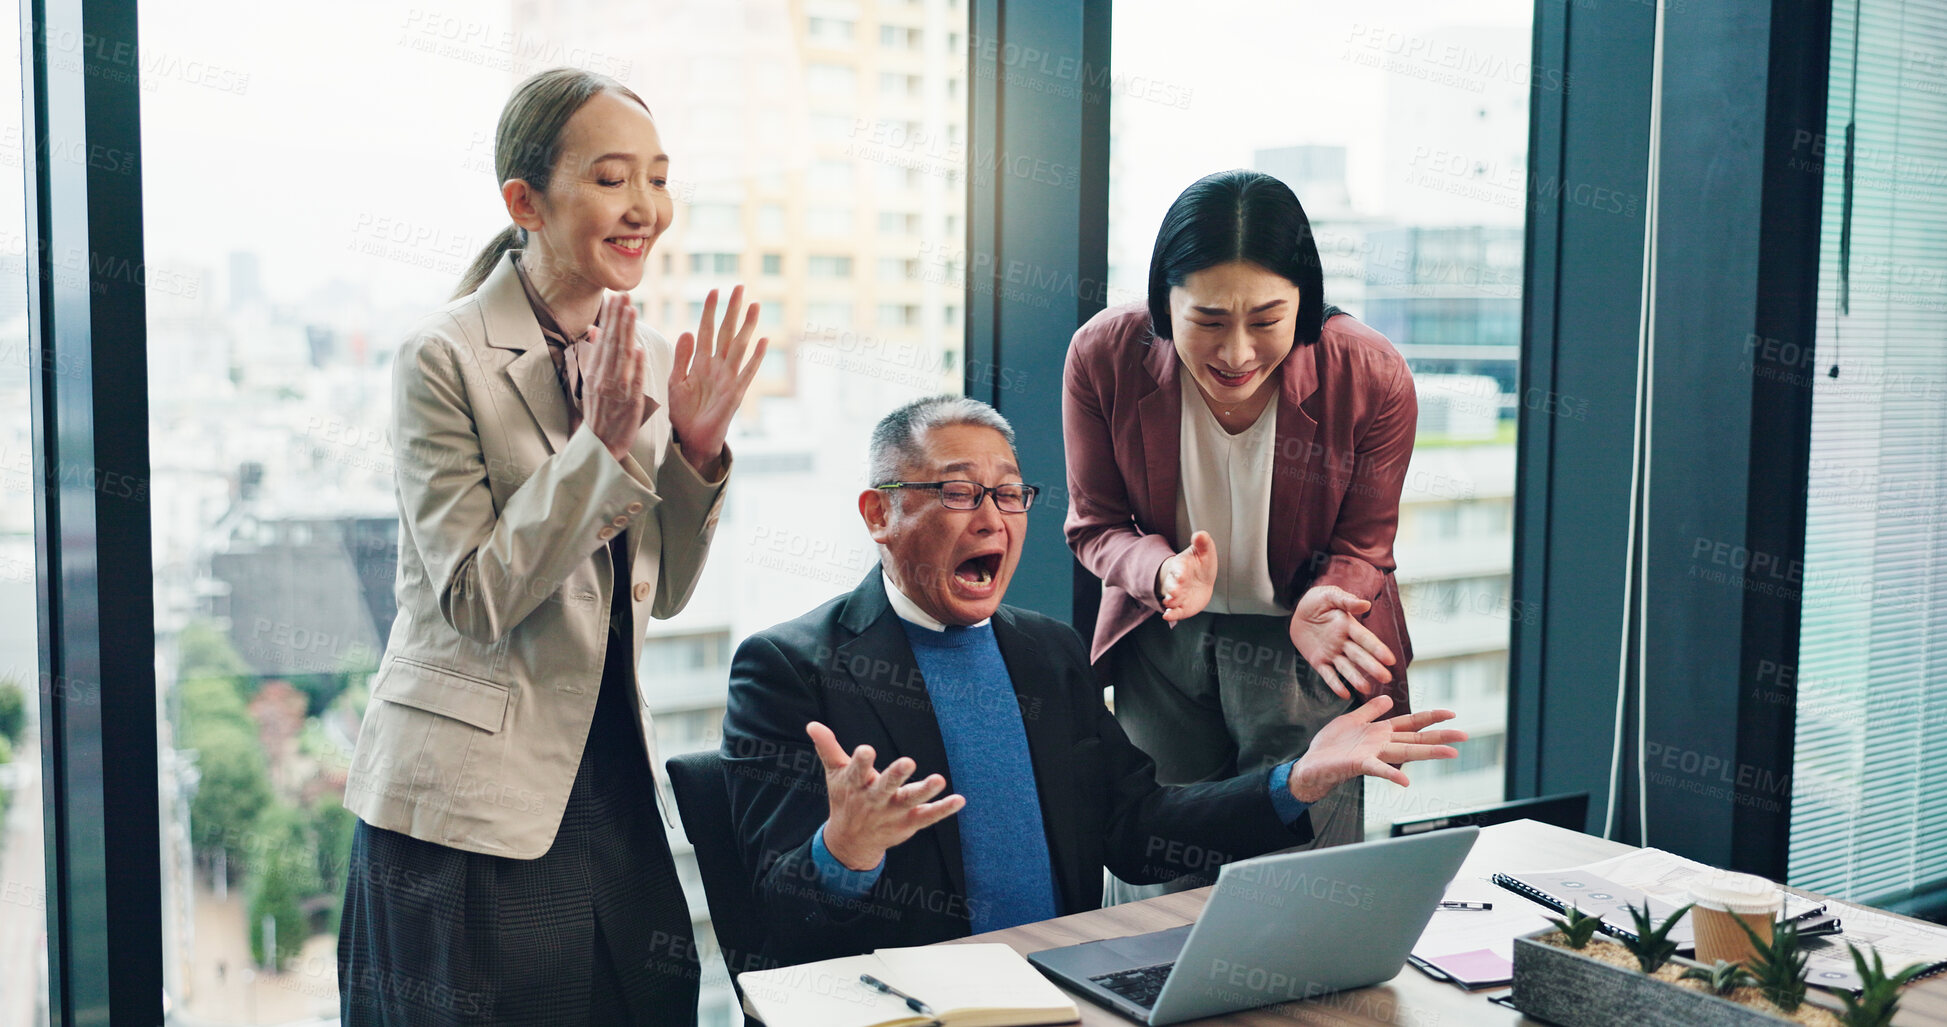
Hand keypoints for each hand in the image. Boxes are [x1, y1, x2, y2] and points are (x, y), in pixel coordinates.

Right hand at [581, 291, 646, 462]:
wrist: (600, 443)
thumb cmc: (599, 411)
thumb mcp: (592, 380)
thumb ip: (594, 355)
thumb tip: (593, 330)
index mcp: (596, 371)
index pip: (604, 338)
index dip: (610, 317)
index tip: (616, 297)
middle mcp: (604, 377)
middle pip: (612, 343)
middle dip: (618, 318)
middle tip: (624, 295)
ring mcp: (616, 390)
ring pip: (621, 358)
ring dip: (626, 334)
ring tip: (631, 312)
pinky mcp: (629, 403)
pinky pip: (632, 382)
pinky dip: (634, 367)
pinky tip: (637, 350)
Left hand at [669, 285, 766, 476]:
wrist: (691, 438)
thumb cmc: (683, 412)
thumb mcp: (675, 382)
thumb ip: (682, 358)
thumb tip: (687, 331)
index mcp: (700, 362)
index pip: (706, 330)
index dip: (710, 311)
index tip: (714, 290)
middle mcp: (717, 366)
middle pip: (726, 332)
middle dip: (732, 310)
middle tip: (740, 287)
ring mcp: (728, 378)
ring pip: (739, 346)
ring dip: (747, 326)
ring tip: (754, 305)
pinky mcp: (736, 393)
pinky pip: (747, 371)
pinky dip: (755, 357)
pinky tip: (763, 340)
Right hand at [808, 721, 964, 871]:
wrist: (851, 842)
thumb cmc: (846, 798)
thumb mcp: (835, 773)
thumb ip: (828, 748)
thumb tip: (812, 724)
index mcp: (856, 785)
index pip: (857, 771)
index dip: (861, 762)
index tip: (866, 750)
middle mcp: (875, 800)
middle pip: (885, 787)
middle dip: (896, 776)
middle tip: (908, 762)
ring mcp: (893, 812)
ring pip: (910, 801)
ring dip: (925, 791)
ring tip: (939, 779)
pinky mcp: (909, 823)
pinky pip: (929, 816)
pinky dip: (944, 809)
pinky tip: (959, 799)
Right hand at [1156, 530, 1217, 623]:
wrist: (1200, 581)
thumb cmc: (1200, 564)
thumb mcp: (1204, 551)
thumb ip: (1202, 542)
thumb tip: (1200, 534)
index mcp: (1181, 566)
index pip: (1179, 568)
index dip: (1180, 571)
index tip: (1181, 574)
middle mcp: (1176, 581)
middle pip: (1172, 585)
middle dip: (1173, 587)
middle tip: (1176, 590)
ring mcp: (1177, 595)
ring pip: (1171, 599)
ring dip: (1171, 600)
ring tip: (1171, 602)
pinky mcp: (1181, 607)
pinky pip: (1174, 612)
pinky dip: (1171, 614)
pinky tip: (1167, 616)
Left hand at [1289, 584, 1396, 697]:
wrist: (1297, 611)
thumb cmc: (1317, 601)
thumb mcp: (1329, 595)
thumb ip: (1346, 600)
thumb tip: (1366, 604)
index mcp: (1349, 626)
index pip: (1366, 639)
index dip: (1378, 649)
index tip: (1390, 659)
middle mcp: (1343, 642)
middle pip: (1359, 656)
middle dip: (1372, 667)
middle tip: (1386, 678)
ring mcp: (1332, 653)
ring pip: (1346, 668)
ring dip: (1356, 678)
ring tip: (1366, 689)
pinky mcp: (1318, 661)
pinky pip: (1327, 674)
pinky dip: (1335, 684)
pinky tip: (1344, 694)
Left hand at [1289, 695, 1465, 802]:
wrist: (1311, 765)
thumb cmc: (1331, 746)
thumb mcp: (1351, 720)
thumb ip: (1370, 711)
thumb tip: (1388, 700)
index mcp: (1380, 732)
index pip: (1410, 723)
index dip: (1430, 718)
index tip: (1451, 713)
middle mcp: (1381, 744)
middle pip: (1416, 738)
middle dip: (1440, 736)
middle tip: (1465, 736)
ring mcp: (1373, 755)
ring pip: (1405, 751)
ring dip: (1428, 752)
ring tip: (1451, 753)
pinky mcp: (1360, 764)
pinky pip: (1378, 769)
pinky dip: (1392, 774)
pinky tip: (1406, 780)